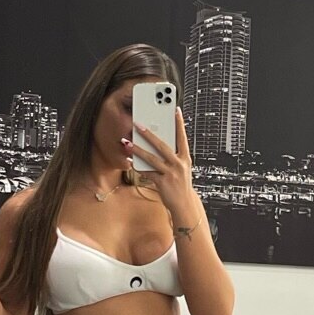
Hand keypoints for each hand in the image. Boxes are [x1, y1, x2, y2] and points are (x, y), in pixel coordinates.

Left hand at [125, 109, 196, 224]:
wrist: (184, 204)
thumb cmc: (181, 184)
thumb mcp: (181, 168)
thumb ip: (172, 156)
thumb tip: (157, 143)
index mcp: (185, 157)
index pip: (182, 137)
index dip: (179, 123)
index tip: (175, 110)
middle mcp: (179, 164)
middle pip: (162, 145)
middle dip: (149, 134)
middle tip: (138, 124)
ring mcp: (171, 173)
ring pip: (152, 158)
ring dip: (138, 150)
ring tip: (127, 142)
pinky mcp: (163, 183)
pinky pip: (147, 172)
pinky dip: (137, 166)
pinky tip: (129, 161)